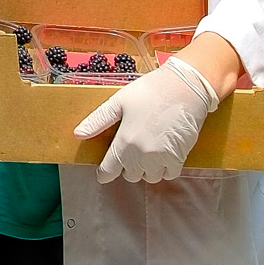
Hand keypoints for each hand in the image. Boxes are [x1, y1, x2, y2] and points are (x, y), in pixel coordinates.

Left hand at [72, 58, 218, 184]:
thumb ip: (98, 120)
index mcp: (125, 142)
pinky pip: (169, 174)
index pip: (110, 170)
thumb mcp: (119, 101)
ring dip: (146, 169)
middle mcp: (142, 155)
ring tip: (146, 152)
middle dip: (127, 167)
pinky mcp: (180, 157)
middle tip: (129, 150)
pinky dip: (164, 168)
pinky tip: (162, 153)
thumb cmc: (150, 91)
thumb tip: (78, 134)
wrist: (185, 87)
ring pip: (149, 177)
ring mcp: (162, 158)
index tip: (103, 174)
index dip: (104, 173)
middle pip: (130, 175)